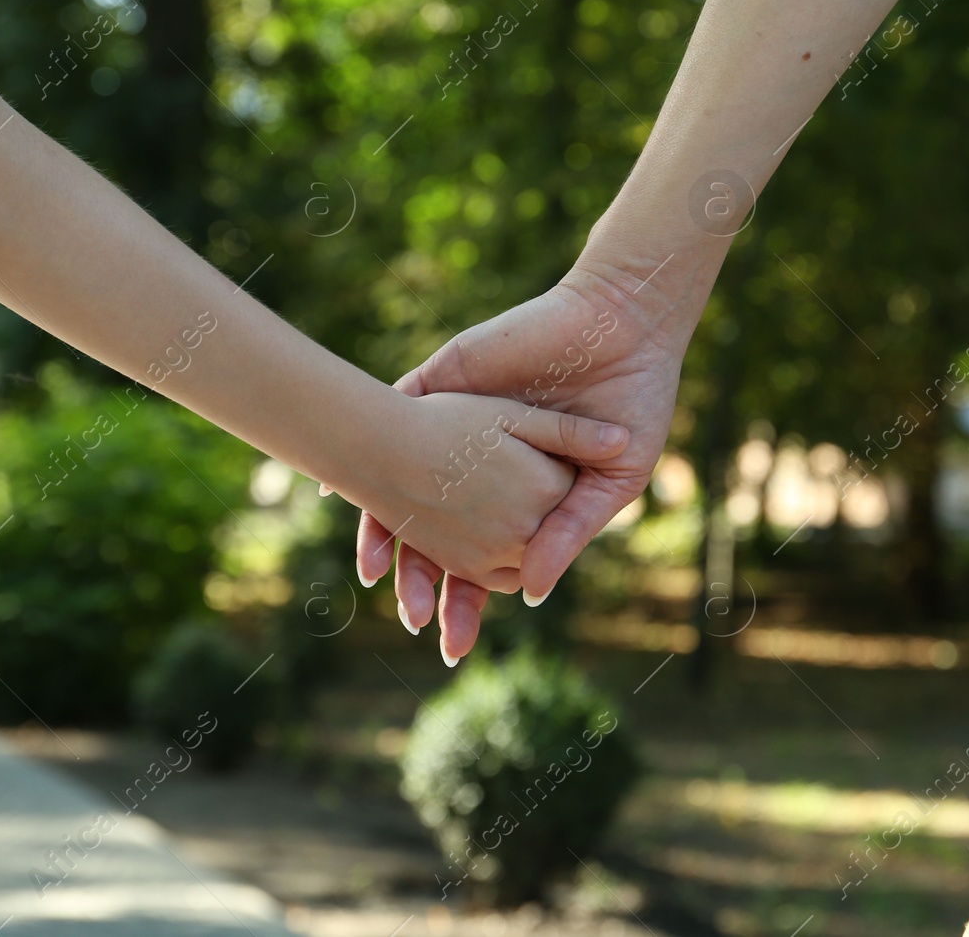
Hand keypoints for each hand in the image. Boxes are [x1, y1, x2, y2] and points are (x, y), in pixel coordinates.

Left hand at [358, 263, 685, 662]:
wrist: (626, 329)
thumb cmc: (631, 407)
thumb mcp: (610, 481)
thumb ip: (566, 534)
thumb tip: (532, 594)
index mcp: (522, 498)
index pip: (481, 559)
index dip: (465, 599)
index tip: (451, 639)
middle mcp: (480, 469)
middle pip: (435, 537)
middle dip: (421, 581)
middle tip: (412, 619)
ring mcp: (457, 426)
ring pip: (404, 486)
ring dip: (386, 533)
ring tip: (375, 573)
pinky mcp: (443, 382)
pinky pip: (392, 414)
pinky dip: (364, 449)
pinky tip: (337, 489)